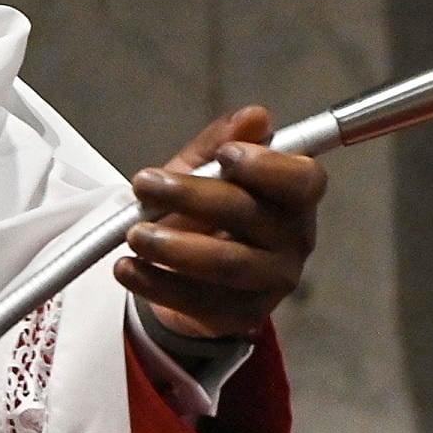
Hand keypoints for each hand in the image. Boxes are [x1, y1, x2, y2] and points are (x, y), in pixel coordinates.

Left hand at [118, 107, 327, 340]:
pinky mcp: (243, 316)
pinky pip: (199, 302)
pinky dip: (156, 284)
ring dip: (173, 247)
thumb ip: (222, 142)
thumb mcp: (206, 169)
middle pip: (250, 215)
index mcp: (295, 197)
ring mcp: (272, 282)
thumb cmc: (204, 210)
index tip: (225, 156)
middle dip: (191, 197)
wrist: (188, 273)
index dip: (268, 167)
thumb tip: (254, 116)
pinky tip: (127, 269)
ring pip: (227, 264)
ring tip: (133, 234)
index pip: (305, 181)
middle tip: (143, 185)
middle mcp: (295, 240)